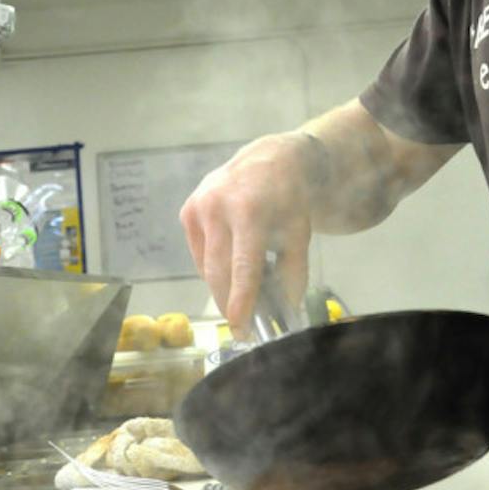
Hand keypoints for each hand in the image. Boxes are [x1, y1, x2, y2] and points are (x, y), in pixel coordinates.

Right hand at [179, 132, 322, 338]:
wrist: (270, 161)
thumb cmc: (289, 200)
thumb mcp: (300, 234)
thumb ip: (293, 273)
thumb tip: (286, 312)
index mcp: (251, 211)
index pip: (243, 266)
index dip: (241, 301)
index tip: (240, 328)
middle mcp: (218, 206)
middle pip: (218, 271)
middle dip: (228, 302)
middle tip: (242, 326)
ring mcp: (199, 206)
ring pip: (206, 265)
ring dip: (222, 285)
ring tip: (243, 291)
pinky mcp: (188, 210)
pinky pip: (199, 253)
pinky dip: (214, 265)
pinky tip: (231, 260)